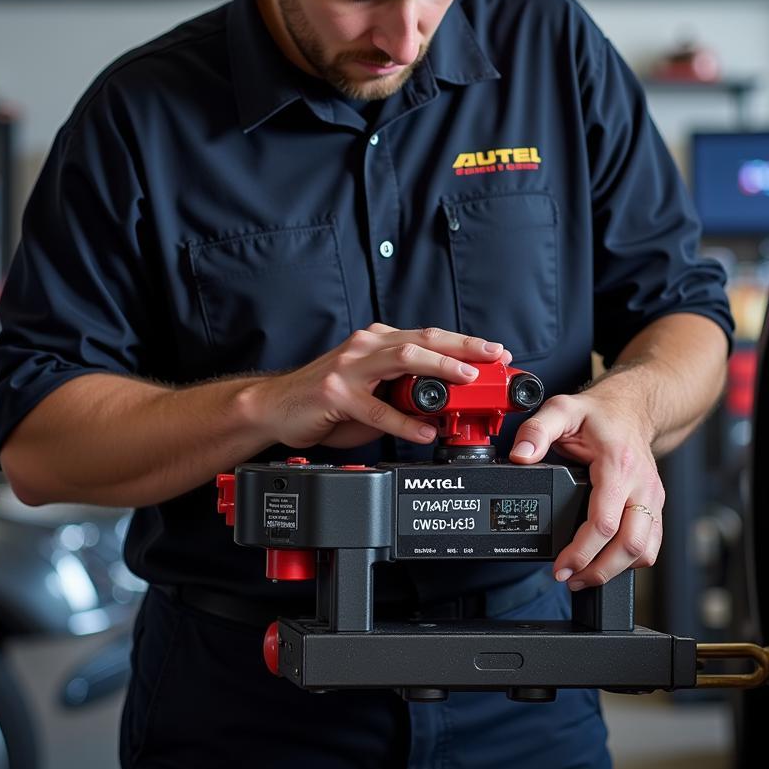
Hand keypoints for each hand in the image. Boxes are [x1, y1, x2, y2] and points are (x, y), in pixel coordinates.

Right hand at [246, 323, 512, 450]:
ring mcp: (349, 368)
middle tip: (493, 356)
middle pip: (423, 339)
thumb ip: (404, 397)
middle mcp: (365, 347)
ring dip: (439, 368)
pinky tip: (423, 432)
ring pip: (402, 359)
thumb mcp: (371, 392)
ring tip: (466, 380)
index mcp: (377, 342)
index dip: (464, 343)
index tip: (495, 352)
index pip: (429, 336)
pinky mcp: (336, 394)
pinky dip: (404, 422)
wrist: (274, 407)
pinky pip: (376, 408)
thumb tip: (442, 411)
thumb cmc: (324, 400)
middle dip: (463, 347)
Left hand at [507, 378, 663, 589]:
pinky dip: (631, 561)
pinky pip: (651, 545)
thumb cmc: (598, 414)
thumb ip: (536, 431)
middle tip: (570, 578)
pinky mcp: (655, 507)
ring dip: (615, 571)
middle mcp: (641, 485)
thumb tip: (520, 456)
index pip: (604, 522)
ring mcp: (652, 498)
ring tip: (584, 577)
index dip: (582, 551)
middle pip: (629, 545)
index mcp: (617, 465)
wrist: (633, 409)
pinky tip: (606, 563)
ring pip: (644, 551)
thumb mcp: (561, 410)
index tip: (561, 566)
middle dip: (598, 571)